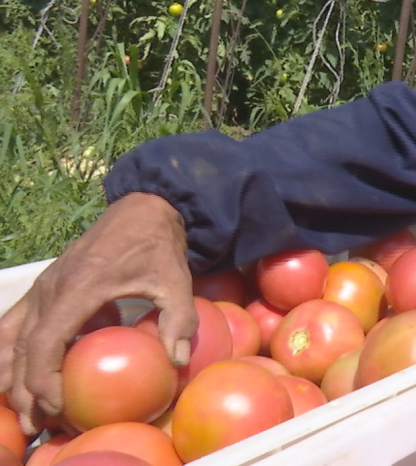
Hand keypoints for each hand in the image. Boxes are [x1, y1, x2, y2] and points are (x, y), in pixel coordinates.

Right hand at [0, 193, 196, 433]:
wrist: (142, 209)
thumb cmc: (158, 246)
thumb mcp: (175, 279)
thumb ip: (179, 318)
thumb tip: (179, 360)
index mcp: (80, 287)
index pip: (47, 340)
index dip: (44, 377)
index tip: (57, 405)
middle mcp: (52, 288)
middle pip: (23, 347)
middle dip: (25, 390)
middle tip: (36, 425)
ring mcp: (44, 286)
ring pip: (12, 338)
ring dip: (11, 375)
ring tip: (22, 410)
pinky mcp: (44, 287)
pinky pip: (14, 323)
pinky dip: (7, 352)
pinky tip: (8, 377)